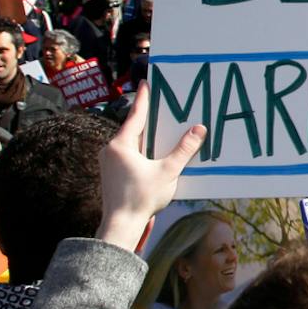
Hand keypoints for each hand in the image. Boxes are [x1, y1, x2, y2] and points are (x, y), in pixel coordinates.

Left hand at [97, 85, 207, 251]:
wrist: (121, 225)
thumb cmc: (141, 197)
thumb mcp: (168, 172)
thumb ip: (183, 150)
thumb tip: (199, 129)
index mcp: (121, 144)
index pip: (135, 115)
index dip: (143, 99)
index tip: (146, 83)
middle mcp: (110, 150)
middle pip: (132, 128)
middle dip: (146, 118)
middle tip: (158, 105)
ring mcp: (108, 163)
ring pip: (129, 143)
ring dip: (144, 137)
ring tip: (158, 129)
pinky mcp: (110, 174)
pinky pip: (126, 154)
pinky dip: (139, 150)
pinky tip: (151, 154)